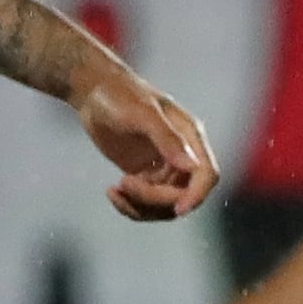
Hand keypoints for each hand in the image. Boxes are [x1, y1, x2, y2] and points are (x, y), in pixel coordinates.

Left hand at [79, 61, 219, 220]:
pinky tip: (112, 192)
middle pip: (184, 195)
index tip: (177, 210)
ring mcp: (164, 167)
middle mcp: (182, 155)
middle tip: (124, 183)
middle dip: (156, 198)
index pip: (207, 174)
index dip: (197, 195)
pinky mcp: (146, 176)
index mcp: (190, 136)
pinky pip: (146, 204)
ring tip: (115, 190)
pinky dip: (130, 205)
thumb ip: (167, 139)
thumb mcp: (142, 114)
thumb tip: (192, 166)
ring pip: (165, 205)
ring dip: (141, 207)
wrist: (95, 92)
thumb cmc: (119, 95)